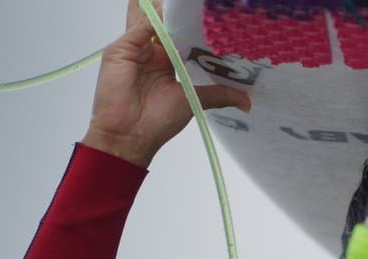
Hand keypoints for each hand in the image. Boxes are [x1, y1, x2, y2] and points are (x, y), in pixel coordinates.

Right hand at [82, 0, 250, 166]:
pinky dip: (153, 19)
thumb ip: (218, 94)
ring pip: (149, 18)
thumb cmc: (157, 122)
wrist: (129, 136)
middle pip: (163, 21)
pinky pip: (139, 27)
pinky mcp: (121, 49)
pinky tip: (166, 12)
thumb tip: (246, 102)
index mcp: (166, 59)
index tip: (210, 15)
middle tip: (197, 5)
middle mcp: (150, 50)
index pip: (180, 32)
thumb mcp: (194, 101)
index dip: (192, 23)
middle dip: (176, 11)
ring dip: (163, 8)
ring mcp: (135, 47)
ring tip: (180, 2)